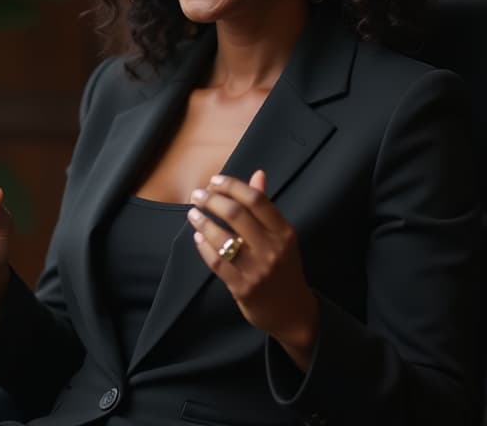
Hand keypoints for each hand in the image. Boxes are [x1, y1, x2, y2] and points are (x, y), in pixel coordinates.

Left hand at [187, 170, 318, 365]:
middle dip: (212, 200)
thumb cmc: (284, 268)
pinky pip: (216, 262)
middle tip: (197, 195)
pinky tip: (198, 236)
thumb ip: (266, 207)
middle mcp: (272, 249)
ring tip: (192, 213)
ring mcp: (257, 270)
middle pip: (237, 214)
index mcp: (284, 232)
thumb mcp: (282, 237)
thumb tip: (257, 174)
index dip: (232, 186)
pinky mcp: (242, 288)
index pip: (256, 200)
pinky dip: (203, 246)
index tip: (214, 180)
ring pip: (223, 238)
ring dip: (203, 221)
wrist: (293, 312)